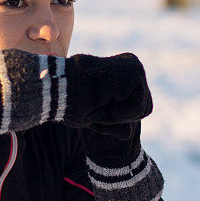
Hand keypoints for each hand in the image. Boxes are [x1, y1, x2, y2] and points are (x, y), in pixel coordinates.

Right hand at [0, 48, 152, 133]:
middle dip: (121, 117)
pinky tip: (99, 106)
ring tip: (95, 108)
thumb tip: (127, 135)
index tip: (94, 113)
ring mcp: (134, 66)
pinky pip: (137, 107)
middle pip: (143, 107)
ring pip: (141, 108)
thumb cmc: (69, 101)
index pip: (136, 105)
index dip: (117, 118)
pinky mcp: (135, 71)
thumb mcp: (94, 116)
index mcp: (123, 70)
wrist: (56, 88)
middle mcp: (132, 65)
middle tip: (94, 113)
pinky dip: (119, 115)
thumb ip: (111, 124)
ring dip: (117, 117)